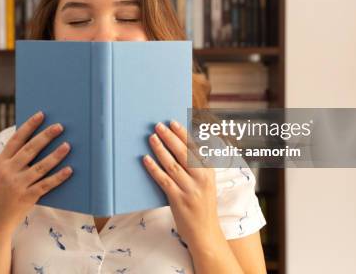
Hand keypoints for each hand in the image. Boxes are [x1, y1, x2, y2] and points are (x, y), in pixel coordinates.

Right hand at [0, 111, 72, 236]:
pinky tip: (69, 170)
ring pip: (40, 167)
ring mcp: (18, 185)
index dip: (29, 126)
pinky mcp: (27, 197)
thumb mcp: (0, 173)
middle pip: (30, 150)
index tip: (41, 114)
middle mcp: (9, 171)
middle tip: (59, 126)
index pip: (16, 139)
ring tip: (67, 145)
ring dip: (55, 155)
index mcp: (1, 162)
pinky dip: (58, 177)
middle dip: (45, 136)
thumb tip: (35, 141)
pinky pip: (46, 185)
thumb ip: (13, 159)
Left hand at [143, 120, 222, 251]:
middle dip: (170, 137)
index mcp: (209, 172)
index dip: (184, 134)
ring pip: (172, 164)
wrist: (205, 232)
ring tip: (152, 137)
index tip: (173, 122)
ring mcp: (189, 189)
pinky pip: (163, 180)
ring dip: (160, 149)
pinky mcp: (178, 199)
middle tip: (159, 126)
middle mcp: (201, 179)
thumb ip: (198, 165)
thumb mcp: (207, 183)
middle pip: (183, 153)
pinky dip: (154, 168)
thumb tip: (182, 144)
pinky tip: (146, 159)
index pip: (196, 148)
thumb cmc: (203, 205)